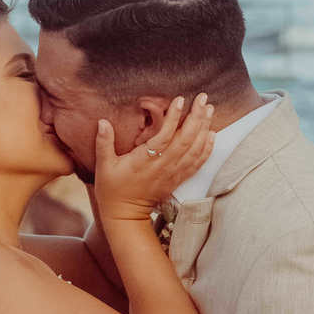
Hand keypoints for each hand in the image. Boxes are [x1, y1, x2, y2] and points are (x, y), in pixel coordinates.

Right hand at [95, 92, 214, 223]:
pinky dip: (207, 148)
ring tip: (209, 109)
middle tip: (202, 98)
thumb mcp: (104, 166)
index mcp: (145, 160)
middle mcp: (163, 166)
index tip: (180, 99)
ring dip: (204, 128)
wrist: (126, 215)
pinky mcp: (178, 179)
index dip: (174, 118)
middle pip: (186, 139)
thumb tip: (102, 122)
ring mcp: (173, 173)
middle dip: (196, 117)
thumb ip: (104, 142)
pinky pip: (197, 163)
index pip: (164, 136)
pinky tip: (212, 134)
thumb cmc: (113, 190)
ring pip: (195, 149)